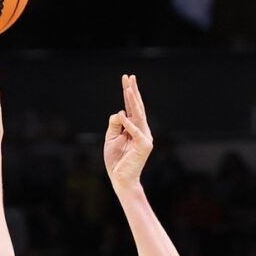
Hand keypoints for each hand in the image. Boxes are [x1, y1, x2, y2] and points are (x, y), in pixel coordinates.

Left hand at [103, 73, 153, 188]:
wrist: (120, 179)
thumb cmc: (116, 160)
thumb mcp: (111, 138)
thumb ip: (114, 124)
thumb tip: (120, 112)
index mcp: (134, 128)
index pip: (131, 107)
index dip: (128, 93)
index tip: (126, 78)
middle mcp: (142, 130)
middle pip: (137, 107)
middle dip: (132, 91)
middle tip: (129, 76)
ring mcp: (144, 137)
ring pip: (139, 116)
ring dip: (133, 102)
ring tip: (128, 89)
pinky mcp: (144, 146)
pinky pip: (136, 132)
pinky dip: (129, 124)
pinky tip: (123, 114)